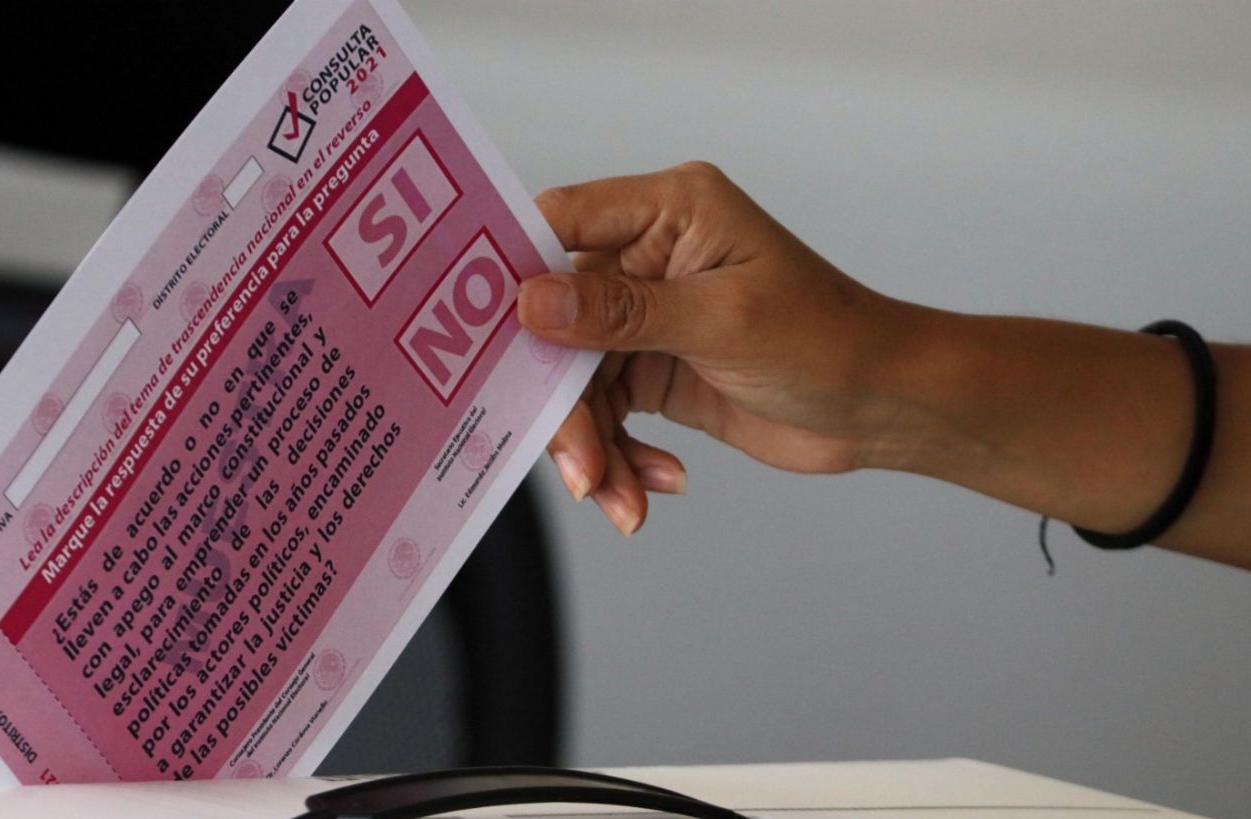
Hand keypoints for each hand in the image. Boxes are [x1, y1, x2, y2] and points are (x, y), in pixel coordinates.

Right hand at [520, 162, 916, 535]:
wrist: (884, 407)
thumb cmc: (829, 340)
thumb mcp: (721, 322)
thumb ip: (621, 311)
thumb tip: (531, 301)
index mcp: (668, 212)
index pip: (561, 222)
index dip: (511, 269)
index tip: (476, 332)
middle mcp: (649, 257)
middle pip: (556, 320)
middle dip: (563, 401)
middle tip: (580, 466)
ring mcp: (649, 317)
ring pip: (576, 380)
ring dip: (593, 446)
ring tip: (620, 497)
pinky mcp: (655, 370)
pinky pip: (606, 413)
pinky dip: (619, 457)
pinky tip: (651, 486)